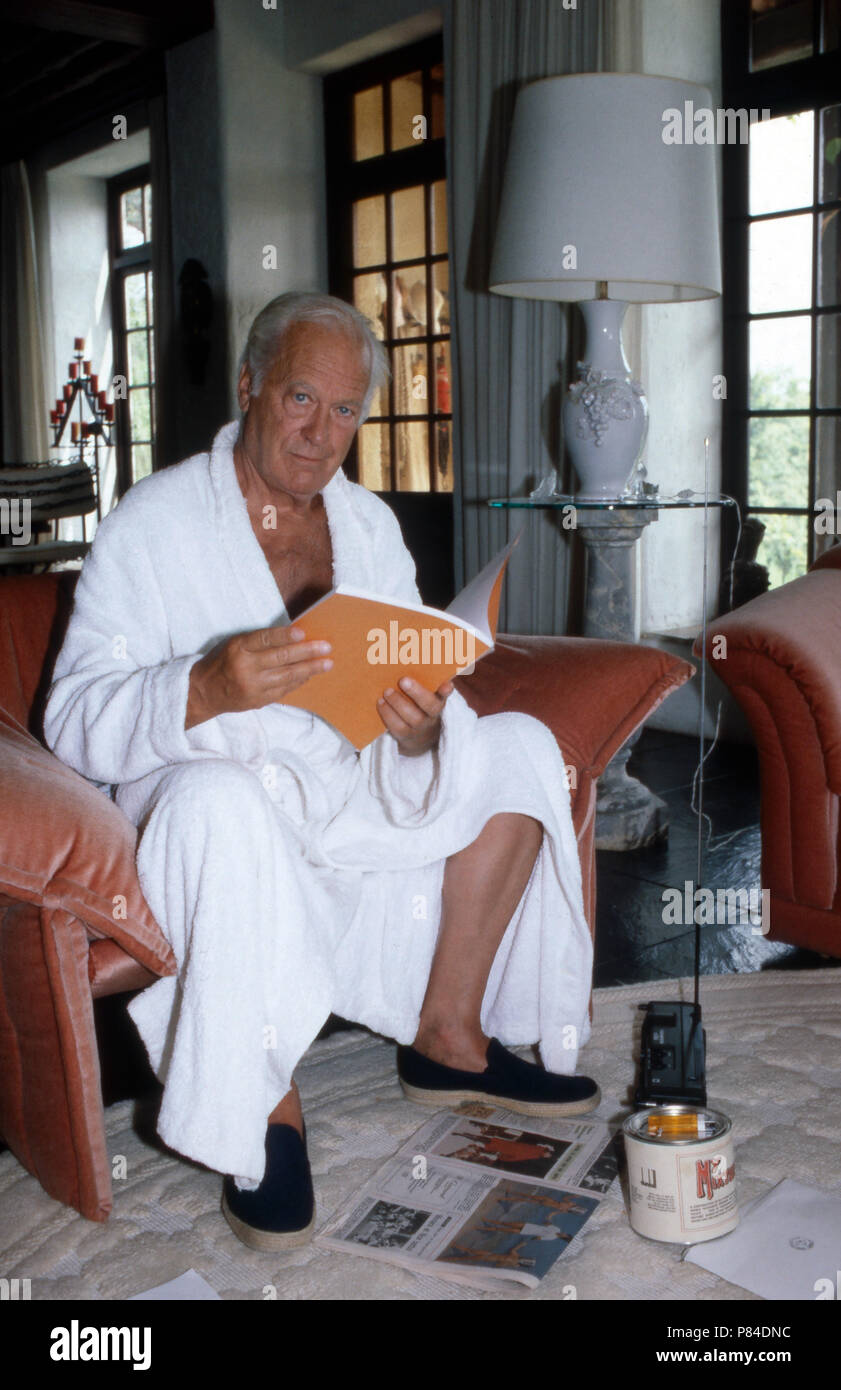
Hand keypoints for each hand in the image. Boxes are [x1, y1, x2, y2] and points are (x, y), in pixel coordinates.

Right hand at [185, 625, 331, 728]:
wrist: (204, 692)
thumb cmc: (221, 662)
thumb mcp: (234, 644)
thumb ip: (258, 642)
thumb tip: (292, 638)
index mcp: (238, 649)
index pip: (265, 639)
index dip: (285, 636)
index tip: (303, 634)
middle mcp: (246, 668)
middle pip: (281, 658)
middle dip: (307, 653)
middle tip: (326, 648)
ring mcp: (253, 687)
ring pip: (287, 676)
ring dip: (310, 669)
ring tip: (326, 663)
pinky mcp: (259, 700)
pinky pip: (284, 689)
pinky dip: (298, 681)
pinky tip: (309, 675)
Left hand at [377, 676, 453, 755]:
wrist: (419, 737)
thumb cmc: (418, 707)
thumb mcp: (424, 696)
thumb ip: (420, 683)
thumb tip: (402, 662)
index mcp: (438, 701)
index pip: (444, 695)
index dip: (446, 691)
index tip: (447, 685)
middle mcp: (432, 715)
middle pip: (429, 706)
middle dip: (416, 693)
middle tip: (403, 680)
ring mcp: (420, 727)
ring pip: (413, 718)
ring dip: (398, 703)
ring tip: (387, 691)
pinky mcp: (406, 735)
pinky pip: (397, 727)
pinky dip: (387, 714)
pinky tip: (380, 703)